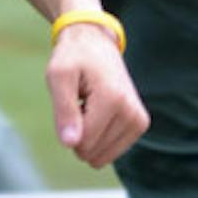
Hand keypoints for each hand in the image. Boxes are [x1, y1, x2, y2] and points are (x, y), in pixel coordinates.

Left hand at [46, 23, 149, 167]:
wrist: (96, 42)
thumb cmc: (73, 57)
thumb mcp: (58, 76)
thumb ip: (63, 110)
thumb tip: (70, 144)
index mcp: (113, 100)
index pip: (83, 142)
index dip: (67, 127)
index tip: (71, 100)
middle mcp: (132, 114)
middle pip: (92, 151)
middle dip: (78, 131)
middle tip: (80, 102)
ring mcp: (139, 121)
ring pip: (101, 155)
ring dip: (88, 133)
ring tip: (89, 105)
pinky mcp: (139, 125)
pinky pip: (110, 151)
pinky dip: (98, 135)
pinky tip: (97, 111)